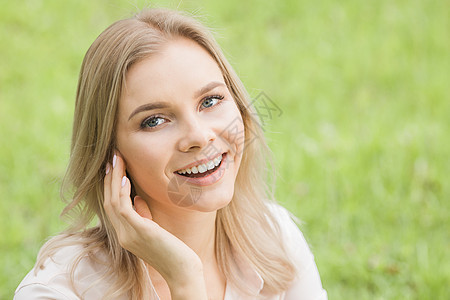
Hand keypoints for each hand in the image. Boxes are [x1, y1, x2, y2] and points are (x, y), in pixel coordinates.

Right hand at [103, 152, 207, 298]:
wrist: (182, 271)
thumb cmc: (173, 250)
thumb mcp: (155, 229)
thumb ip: (144, 215)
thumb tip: (137, 199)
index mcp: (126, 233)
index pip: (112, 205)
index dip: (111, 185)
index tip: (114, 166)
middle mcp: (123, 234)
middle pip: (108, 201)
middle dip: (109, 178)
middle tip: (113, 157)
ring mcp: (129, 235)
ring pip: (113, 202)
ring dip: (114, 179)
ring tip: (117, 160)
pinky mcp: (139, 233)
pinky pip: (124, 209)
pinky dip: (123, 192)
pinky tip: (126, 179)